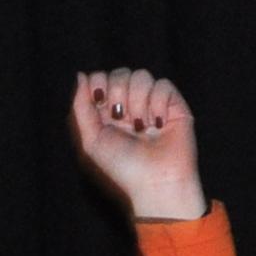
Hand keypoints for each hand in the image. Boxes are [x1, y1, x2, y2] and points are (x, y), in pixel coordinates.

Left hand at [69, 68, 205, 221]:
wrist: (156, 182)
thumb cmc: (124, 168)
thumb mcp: (92, 140)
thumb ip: (81, 107)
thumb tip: (81, 75)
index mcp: (108, 112)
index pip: (101, 78)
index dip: (99, 83)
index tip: (101, 101)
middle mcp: (130, 105)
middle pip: (120, 73)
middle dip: (118, 94)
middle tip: (122, 119)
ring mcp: (153, 103)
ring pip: (141, 75)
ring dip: (137, 101)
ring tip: (141, 127)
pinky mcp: (174, 104)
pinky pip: (163, 85)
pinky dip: (157, 103)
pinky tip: (158, 124)